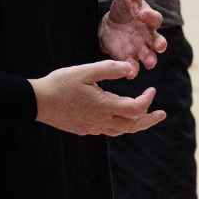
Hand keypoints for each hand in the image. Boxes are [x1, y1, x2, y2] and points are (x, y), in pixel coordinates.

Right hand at [29, 59, 166, 135]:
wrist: (37, 102)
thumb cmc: (60, 83)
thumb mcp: (85, 71)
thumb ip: (110, 69)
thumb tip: (130, 68)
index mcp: (105, 105)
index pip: (136, 108)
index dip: (148, 99)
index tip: (152, 89)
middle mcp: (101, 121)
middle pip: (133, 125)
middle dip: (149, 119)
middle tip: (161, 114)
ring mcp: (92, 128)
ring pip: (121, 131)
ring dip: (135, 124)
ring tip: (144, 117)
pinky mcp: (84, 129)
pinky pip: (108, 130)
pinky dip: (120, 125)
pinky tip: (117, 117)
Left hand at [100, 0, 167, 67]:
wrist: (111, 24)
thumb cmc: (124, 7)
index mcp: (149, 19)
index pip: (154, 19)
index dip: (150, 17)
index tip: (142, 15)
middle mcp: (148, 35)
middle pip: (157, 41)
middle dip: (158, 45)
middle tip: (158, 47)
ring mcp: (140, 48)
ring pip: (149, 56)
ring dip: (149, 60)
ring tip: (148, 64)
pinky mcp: (128, 58)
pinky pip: (133, 65)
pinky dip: (132, 69)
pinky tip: (129, 72)